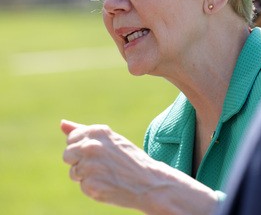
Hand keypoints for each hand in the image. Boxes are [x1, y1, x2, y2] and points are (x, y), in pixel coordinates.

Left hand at [60, 119, 217, 214]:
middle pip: (67, 155)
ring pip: (73, 171)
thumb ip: (84, 131)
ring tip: (107, 174)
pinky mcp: (89, 185)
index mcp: (97, 131)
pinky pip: (82, 185)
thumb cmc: (130, 159)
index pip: (72, 138)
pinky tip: (108, 184)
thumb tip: (62, 123)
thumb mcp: (111, 139)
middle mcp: (91, 146)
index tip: (99, 152)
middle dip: (80, 161)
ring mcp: (89, 166)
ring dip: (85, 175)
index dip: (83, 148)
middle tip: (102, 165)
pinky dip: (92, 187)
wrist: (149, 181)